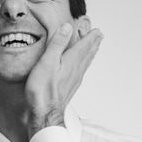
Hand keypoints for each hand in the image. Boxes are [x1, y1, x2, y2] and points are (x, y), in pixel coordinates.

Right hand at [25, 23, 102, 138]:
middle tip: (99, 36)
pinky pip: (80, 72)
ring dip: (90, 54)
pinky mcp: (69, 88)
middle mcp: (76, 70)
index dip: (90, 37)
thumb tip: (67, 28)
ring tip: (93, 49)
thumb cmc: (43, 90)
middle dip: (93, 44)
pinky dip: (83, 65)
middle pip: (87, 54)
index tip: (96, 30)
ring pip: (85, 63)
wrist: (44, 113)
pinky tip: (81, 69)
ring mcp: (73, 80)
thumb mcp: (47, 61)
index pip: (84, 45)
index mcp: (71, 61)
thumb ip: (57, 43)